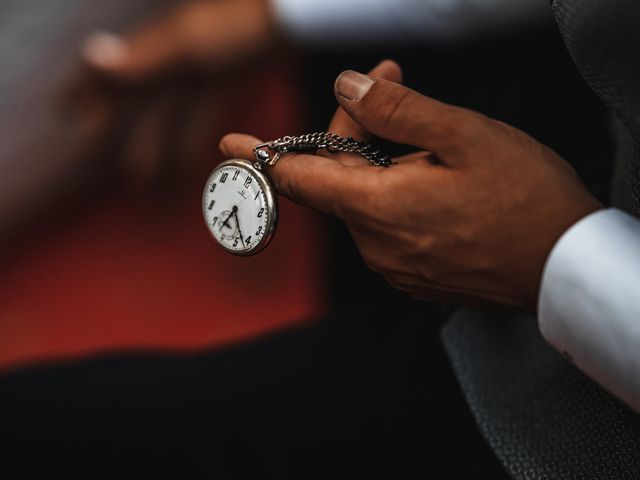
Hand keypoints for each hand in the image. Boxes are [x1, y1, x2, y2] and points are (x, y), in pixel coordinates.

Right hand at [75, 0, 278, 186]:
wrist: (291, 21)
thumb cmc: (241, 29)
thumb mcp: (187, 49)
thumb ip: (141, 62)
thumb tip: (91, 57)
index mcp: (159, 49)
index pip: (114, 72)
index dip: (90, 90)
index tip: (67, 114)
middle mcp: (174, 58)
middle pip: (139, 99)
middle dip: (119, 128)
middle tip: (97, 155)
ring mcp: (200, 69)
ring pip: (169, 113)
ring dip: (155, 144)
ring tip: (141, 177)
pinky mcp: (225, 80)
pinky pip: (200, 115)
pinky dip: (190, 139)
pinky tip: (187, 161)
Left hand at [220, 60, 601, 311]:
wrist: (562, 266)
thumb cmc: (524, 198)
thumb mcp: (465, 136)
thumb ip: (397, 112)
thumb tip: (346, 89)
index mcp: (378, 206)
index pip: (300, 179)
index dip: (262, 156)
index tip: (228, 143)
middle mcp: (375, 243)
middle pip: (339, 180)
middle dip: (356, 132)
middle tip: (388, 85)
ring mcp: (394, 265)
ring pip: (365, 201)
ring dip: (382, 164)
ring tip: (430, 140)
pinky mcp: (413, 276)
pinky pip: (386, 226)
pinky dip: (396, 196)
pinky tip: (435, 182)